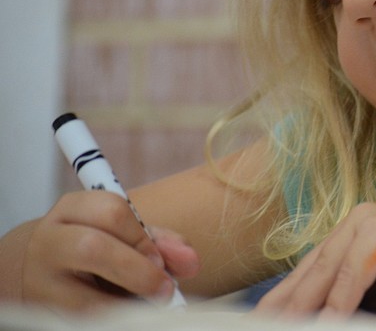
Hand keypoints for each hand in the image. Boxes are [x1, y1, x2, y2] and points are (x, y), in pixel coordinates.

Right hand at [18, 191, 198, 310]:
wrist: (32, 268)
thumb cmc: (92, 246)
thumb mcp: (121, 233)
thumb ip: (159, 242)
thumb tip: (190, 261)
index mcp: (72, 210)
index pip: (111, 210)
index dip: (142, 238)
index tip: (161, 260)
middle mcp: (50, 241)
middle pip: (92, 248)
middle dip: (137, 270)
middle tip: (164, 288)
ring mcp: (40, 281)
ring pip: (84, 300)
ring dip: (127, 306)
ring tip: (149, 306)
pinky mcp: (42, 312)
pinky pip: (82, 321)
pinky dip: (114, 317)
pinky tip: (127, 314)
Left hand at [254, 203, 375, 317]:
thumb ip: (362, 308)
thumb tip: (328, 323)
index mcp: (359, 230)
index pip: (314, 269)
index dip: (290, 299)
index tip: (270, 322)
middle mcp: (360, 220)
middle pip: (313, 270)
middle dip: (287, 305)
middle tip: (263, 328)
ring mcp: (371, 222)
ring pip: (326, 272)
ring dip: (305, 308)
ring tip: (285, 330)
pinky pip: (352, 275)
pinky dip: (338, 304)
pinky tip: (325, 325)